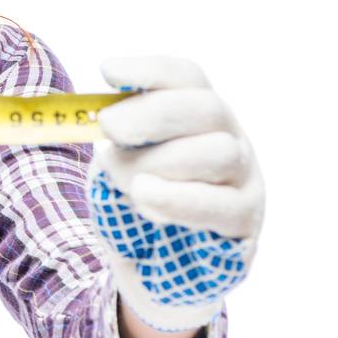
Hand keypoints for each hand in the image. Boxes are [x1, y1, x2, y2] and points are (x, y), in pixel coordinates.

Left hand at [88, 57, 264, 332]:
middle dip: (152, 113)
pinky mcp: (244, 221)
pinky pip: (220, 204)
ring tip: (127, 182)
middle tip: (109, 127)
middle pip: (206, 108)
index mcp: (196, 114)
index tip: (107, 71)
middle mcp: (230, 138)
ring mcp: (245, 178)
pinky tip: (145, 198)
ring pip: (217, 153)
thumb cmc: (139, 201)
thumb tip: (92, 113)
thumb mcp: (121, 160)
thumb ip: (116, 138)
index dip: (150, 70)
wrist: (158, 266)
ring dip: (159, 162)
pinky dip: (177, 199)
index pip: (186, 77)